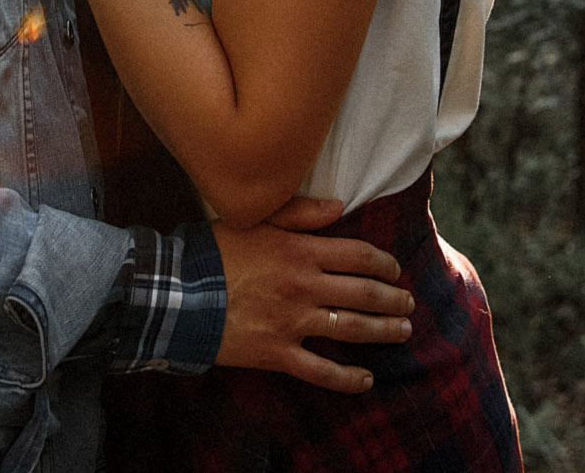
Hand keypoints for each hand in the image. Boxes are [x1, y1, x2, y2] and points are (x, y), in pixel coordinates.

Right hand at [212, 200, 412, 392]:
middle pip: (364, 293)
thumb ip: (298, 211)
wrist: (176, 295)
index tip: (394, 269)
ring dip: (384, 331)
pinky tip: (366, 379)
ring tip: (402, 331)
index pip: (359, 255)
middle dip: (393, 299)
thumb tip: (339, 205)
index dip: (384, 263)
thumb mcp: (254, 220)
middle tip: (408, 303)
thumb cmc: (213, 253)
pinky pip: (321, 371)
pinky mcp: (277, 354)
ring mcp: (292, 323)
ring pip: (353, 329)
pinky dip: (348, 378)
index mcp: (299, 251)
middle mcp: (303, 287)